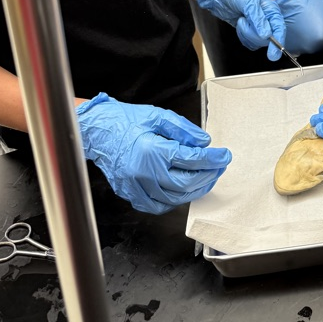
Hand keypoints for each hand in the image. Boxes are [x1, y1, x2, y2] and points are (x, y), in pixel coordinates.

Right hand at [77, 93, 231, 213]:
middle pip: (186, 183)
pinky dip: (175, 200)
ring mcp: (136, 187)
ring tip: (207, 177)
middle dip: (208, 175)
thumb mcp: (158, 115)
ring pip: (175, 198)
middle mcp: (144, 172)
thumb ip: (184, 129)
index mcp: (152, 150)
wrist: (98, 131)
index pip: (191, 159)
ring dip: (196, 190)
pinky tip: (184, 190)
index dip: (213, 159)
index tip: (224, 156)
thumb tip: (204, 143)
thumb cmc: (125, 121)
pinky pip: (158, 206)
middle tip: (219, 167)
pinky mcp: (131, 195)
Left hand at [197, 0, 285, 60]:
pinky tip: (239, 25)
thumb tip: (267, 35)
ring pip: (258, 42)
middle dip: (253, 34)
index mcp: (271, 9)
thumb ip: (258, 19)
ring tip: (240, 20)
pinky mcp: (248, 30)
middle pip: (268, 38)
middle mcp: (267, 18)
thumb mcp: (247, 2)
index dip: (278, 41)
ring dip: (246, 34)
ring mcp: (257, 25)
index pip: (279, 28)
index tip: (273, 54)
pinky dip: (243, 36)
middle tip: (243, 22)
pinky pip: (249, 42)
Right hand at [275, 0, 322, 54]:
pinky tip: (304, 29)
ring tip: (312, 24)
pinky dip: (306, 40)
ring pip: (317, 47)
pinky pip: (305, 47)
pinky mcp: (293, 48)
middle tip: (322, 22)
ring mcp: (302, 49)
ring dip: (317, 38)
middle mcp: (314, 48)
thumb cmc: (311, 3)